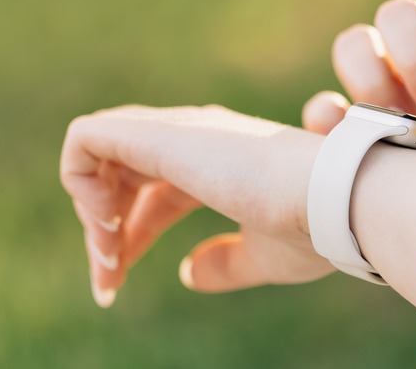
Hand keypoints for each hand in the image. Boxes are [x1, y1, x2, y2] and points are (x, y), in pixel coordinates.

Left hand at [60, 105, 332, 306]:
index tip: (117, 283)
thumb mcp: (262, 257)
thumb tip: (187, 273)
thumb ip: (224, 262)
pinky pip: (85, 138)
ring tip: (108, 259)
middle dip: (104, 233)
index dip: (130, 237)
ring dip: (92, 214)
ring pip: (98, 157)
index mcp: (218, 164)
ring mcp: (176, 131)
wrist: (336, 200)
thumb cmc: (313, 228)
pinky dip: (78, 180)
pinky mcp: (160, 134)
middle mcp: (194, 139)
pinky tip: (107, 224)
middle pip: (121, 178)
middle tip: (107, 284)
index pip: (155, 194)